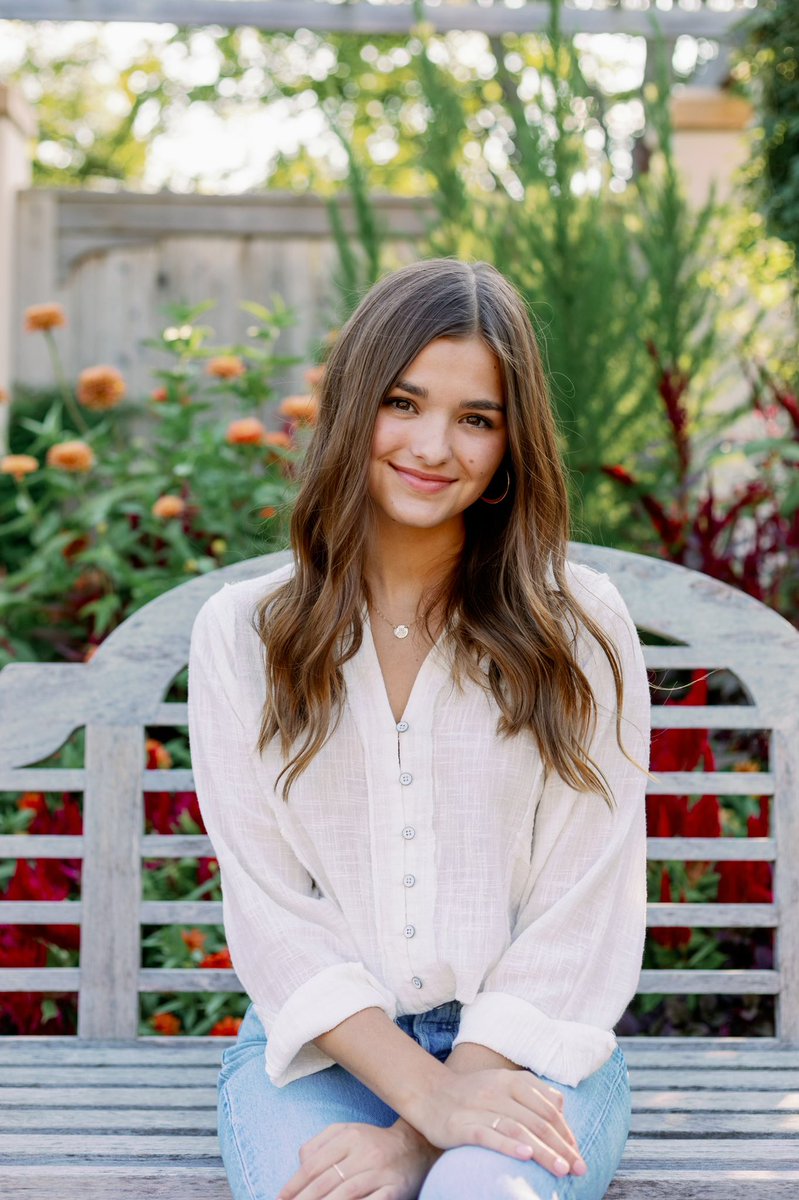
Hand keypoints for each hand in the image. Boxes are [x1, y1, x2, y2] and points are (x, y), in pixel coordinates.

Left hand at [276, 1119, 439, 1199]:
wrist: (415, 1146)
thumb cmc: (372, 1143)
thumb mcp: (345, 1132)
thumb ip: (320, 1144)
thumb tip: (300, 1165)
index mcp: (349, 1136)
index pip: (314, 1164)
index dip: (294, 1184)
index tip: (281, 1199)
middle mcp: (364, 1152)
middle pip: (326, 1181)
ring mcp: (381, 1172)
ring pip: (345, 1193)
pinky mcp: (395, 1189)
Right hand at [408, 1066, 587, 1179]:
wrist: (428, 1094)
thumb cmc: (472, 1094)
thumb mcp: (502, 1084)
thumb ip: (531, 1092)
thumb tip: (561, 1107)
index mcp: (511, 1080)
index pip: (548, 1108)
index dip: (566, 1132)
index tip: (577, 1154)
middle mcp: (497, 1090)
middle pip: (537, 1121)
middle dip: (562, 1147)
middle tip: (579, 1168)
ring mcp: (479, 1107)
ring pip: (518, 1129)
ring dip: (543, 1151)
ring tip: (562, 1169)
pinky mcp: (461, 1124)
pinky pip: (488, 1135)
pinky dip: (508, 1145)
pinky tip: (525, 1155)